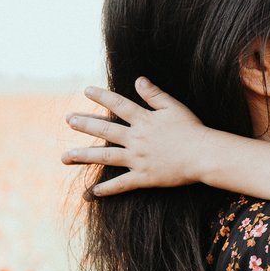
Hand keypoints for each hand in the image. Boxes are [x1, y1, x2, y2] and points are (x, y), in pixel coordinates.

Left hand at [62, 77, 208, 195]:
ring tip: (65, 157)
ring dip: (83, 157)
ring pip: (105, 157)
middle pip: (105, 130)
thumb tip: (138, 79)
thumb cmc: (193, 130)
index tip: (86, 91)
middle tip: (68, 120)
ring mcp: (138, 159)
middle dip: (84, 124)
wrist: (204, 155)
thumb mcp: (174, 107)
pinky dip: (106, 188)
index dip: (101, 97)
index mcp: (144, 120)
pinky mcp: (144, 177)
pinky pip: (121, 184)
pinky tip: (91, 191)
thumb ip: (154, 94)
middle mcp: (136, 139)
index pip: (117, 105)